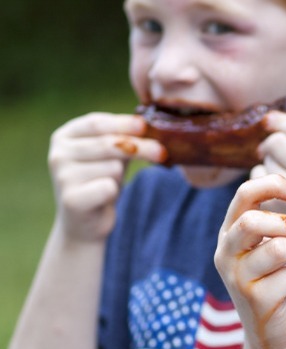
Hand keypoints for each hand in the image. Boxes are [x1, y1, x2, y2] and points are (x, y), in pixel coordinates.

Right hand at [48, 112, 163, 239]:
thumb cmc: (98, 182)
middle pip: (110, 143)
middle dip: (140, 147)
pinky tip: (104, 198)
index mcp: (64, 137)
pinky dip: (114, 192)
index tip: (144, 125)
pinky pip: (110, 187)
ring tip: (108, 184)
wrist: (83, 223)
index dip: (123, 123)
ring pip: (114, 166)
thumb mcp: (110, 156)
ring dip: (119, 177)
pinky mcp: (72, 199)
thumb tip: (149, 124)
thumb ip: (122, 139)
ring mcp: (63, 177)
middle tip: (161, 152)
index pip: (97, 123)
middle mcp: (58, 154)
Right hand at [214, 174, 285, 348]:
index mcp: (230, 233)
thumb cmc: (280, 283)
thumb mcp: (281, 250)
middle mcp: (226, 253)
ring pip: (278, 249)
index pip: (244, 196)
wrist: (273, 333)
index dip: (272, 186)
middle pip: (253, 222)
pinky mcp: (256, 299)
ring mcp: (237, 278)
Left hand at [248, 110, 285, 213]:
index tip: (268, 118)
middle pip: (277, 143)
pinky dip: (260, 184)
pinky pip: (256, 181)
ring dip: (266, 165)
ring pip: (264, 161)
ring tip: (280, 179)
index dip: (281, 121)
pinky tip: (272, 195)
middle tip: (272, 152)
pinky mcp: (276, 210)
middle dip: (271, 146)